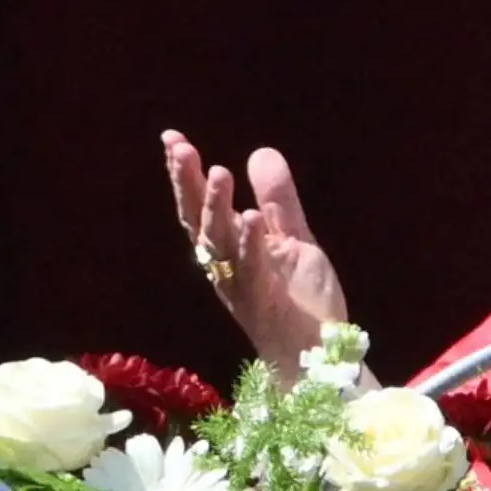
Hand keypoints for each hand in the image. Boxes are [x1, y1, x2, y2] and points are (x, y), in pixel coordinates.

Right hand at [163, 130, 348, 381]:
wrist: (318, 351)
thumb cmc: (301, 299)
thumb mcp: (293, 239)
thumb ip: (277, 201)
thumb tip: (259, 151)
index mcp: (229, 249)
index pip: (200, 206)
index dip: (184, 174)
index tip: (172, 138)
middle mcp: (225, 266)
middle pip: (199, 220)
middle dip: (187, 184)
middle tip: (179, 147)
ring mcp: (241, 284)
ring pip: (220, 242)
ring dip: (217, 207)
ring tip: (219, 172)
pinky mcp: (263, 301)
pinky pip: (252, 268)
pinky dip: (250, 242)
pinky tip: (250, 216)